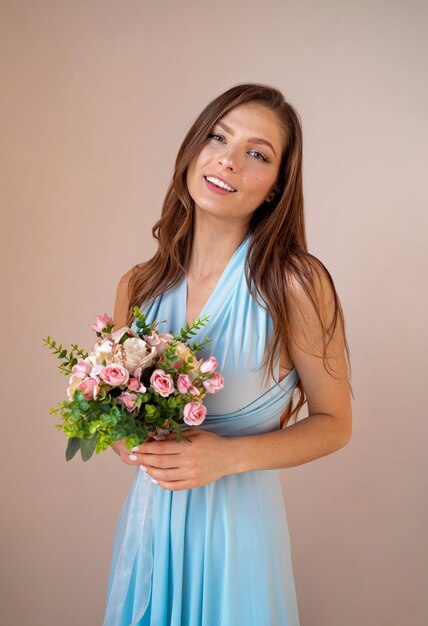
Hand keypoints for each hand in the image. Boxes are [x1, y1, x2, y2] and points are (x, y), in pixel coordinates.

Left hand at [115, 428, 234, 490]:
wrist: (229, 456)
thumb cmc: (210, 442)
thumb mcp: (193, 433)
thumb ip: (175, 437)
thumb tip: (155, 439)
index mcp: (187, 446)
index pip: (160, 448)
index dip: (146, 448)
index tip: (136, 447)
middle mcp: (187, 461)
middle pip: (159, 462)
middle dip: (143, 459)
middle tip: (133, 457)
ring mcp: (190, 474)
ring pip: (163, 476)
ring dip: (150, 471)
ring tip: (143, 467)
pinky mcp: (193, 483)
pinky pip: (173, 486)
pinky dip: (161, 484)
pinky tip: (155, 479)